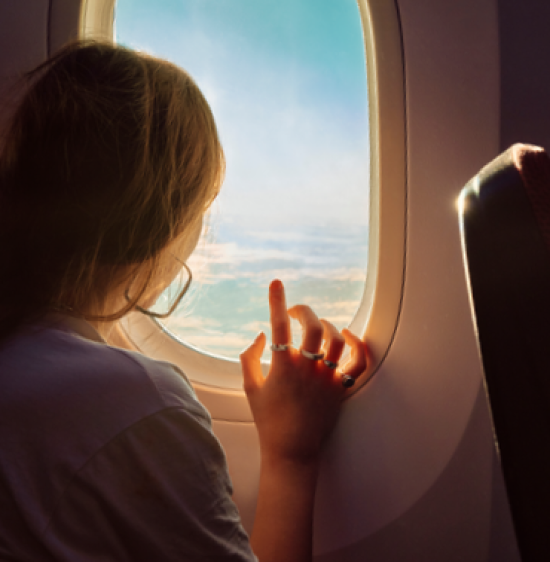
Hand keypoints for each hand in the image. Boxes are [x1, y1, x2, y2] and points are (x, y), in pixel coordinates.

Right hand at [240, 279, 368, 465]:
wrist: (291, 450)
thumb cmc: (268, 419)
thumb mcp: (250, 387)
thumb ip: (249, 357)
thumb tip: (261, 334)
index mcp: (282, 367)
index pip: (279, 325)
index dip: (277, 301)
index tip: (276, 283)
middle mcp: (307, 369)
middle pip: (314, 327)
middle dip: (305, 311)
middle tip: (297, 312)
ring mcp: (327, 378)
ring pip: (337, 340)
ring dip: (328, 326)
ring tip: (319, 326)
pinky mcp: (341, 389)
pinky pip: (358, 362)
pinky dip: (358, 345)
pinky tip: (348, 335)